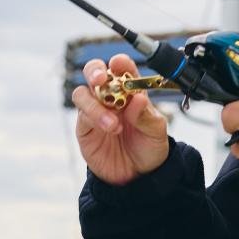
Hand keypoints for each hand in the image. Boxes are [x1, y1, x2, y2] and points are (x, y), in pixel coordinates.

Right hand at [72, 55, 169, 185]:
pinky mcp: (85, 127)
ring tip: (114, 123)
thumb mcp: (156, 131)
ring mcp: (95, 111)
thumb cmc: (148, 148)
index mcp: (130, 91)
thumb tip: (137, 98)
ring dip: (95, 103)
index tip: (119, 63)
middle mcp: (110, 97)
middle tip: (100, 79)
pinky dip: (94, 117)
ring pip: (83, 93)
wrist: (138, 176)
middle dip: (94, 71)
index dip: (119, 62)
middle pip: (94, 72)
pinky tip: (110, 128)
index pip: (121, 69)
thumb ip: (146, 115)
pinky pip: (82, 115)